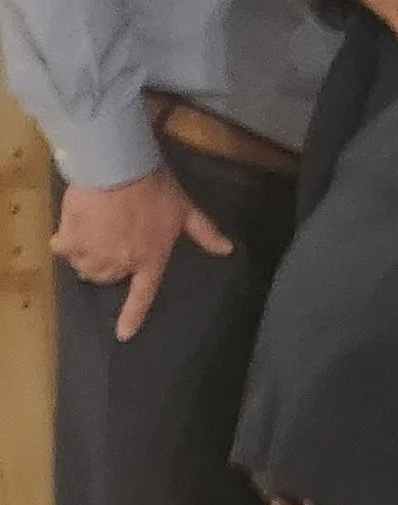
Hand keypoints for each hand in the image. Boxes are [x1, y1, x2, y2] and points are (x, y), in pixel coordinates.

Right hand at [52, 166, 232, 342]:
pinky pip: (62, 250)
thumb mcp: (185, 209)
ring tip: (93, 231)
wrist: (117, 168)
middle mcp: (121, 264)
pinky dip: (64, 242)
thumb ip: (204, 232)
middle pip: (108, 277)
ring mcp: (95, 255)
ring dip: (86, 254)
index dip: (132, 317)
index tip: (123, 335)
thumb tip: (227, 249)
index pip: (143, 296)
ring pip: (85, 266)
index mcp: (150, 260)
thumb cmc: (154, 189)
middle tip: (112, 239)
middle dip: (109, 263)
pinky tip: (72, 228)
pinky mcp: (70, 241)